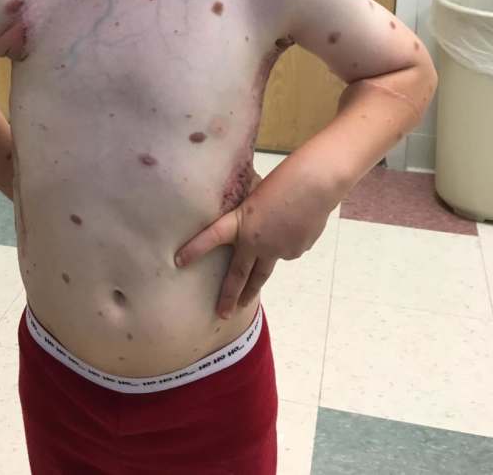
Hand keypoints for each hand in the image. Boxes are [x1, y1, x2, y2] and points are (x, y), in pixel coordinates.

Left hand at [174, 158, 334, 319]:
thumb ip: (250, 213)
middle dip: (230, 296)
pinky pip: (288, 251)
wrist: (315, 185)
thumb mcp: (257, 193)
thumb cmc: (284, 179)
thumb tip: (249, 224)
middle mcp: (255, 241)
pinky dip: (288, 242)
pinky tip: (296, 226)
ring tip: (248, 296)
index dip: (195, 249)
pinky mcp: (295, 251)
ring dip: (256, 283)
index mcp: (242, 222)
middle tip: (221, 314)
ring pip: (265, 269)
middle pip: (240, 275)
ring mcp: (277, 250)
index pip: (212, 237)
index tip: (177, 261)